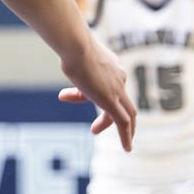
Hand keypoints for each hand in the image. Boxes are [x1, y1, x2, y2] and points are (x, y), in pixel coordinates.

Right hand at [57, 33, 135, 151]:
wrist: (76, 44)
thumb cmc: (70, 46)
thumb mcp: (71, 56)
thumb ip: (71, 64)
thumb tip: (64, 63)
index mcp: (111, 65)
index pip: (103, 83)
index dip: (84, 93)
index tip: (65, 96)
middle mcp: (118, 77)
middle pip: (122, 101)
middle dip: (116, 115)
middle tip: (104, 127)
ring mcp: (117, 89)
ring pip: (128, 114)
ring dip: (127, 130)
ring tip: (126, 145)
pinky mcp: (111, 101)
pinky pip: (123, 123)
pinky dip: (126, 137)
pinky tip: (127, 149)